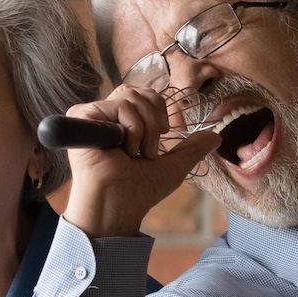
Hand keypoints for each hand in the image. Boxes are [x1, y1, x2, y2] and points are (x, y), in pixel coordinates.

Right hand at [61, 85, 218, 238]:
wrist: (119, 205)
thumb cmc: (138, 191)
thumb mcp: (173, 166)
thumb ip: (191, 148)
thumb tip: (216, 136)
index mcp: (123, 122)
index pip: (145, 94)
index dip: (159, 110)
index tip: (162, 136)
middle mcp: (106, 115)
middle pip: (139, 91)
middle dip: (155, 120)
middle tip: (150, 150)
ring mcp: (93, 115)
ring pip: (131, 96)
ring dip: (145, 129)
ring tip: (136, 154)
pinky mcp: (81, 117)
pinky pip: (119, 106)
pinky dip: (131, 129)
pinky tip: (123, 151)